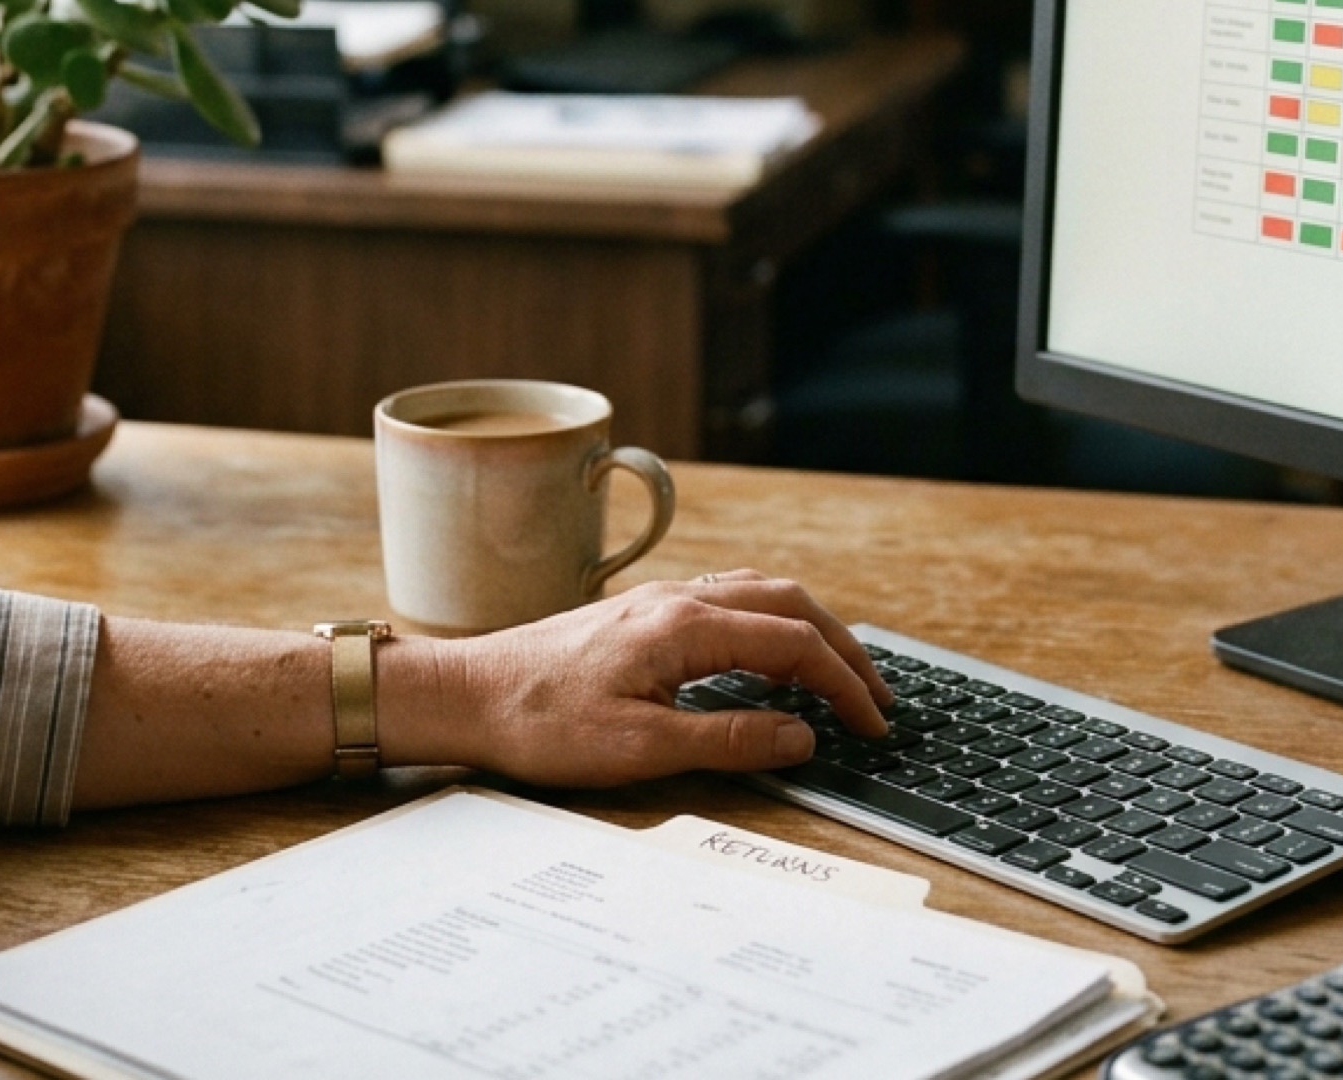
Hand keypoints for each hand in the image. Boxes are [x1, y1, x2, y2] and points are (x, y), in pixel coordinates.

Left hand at [378, 571, 893, 788]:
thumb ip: (728, 739)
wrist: (467, 693)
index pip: (795, 646)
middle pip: (791, 605)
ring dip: (810, 629)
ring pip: (763, 594)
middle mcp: (680, 599)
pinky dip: (771, 623)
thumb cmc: (540, 724)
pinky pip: (731, 599)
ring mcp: (661, 600)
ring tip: (836, 676)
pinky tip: (767, 660)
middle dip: (844, 649)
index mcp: (686, 627)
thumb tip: (801, 735)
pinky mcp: (644, 613)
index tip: (873, 725)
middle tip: (876, 698)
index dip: (844, 686)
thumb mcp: (639, 749)